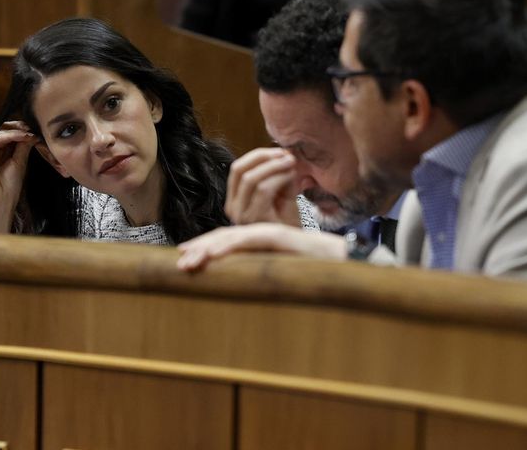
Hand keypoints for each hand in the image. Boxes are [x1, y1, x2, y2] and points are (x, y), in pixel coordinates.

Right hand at [0, 121, 39, 232]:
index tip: (37, 132)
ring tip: (29, 132)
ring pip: (3, 134)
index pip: (15, 138)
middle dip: (20, 128)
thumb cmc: (9, 188)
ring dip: (17, 131)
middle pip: (7, 133)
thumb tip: (32, 135)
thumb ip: (23, 148)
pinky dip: (11, 136)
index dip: (25, 132)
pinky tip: (22, 136)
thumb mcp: (20, 164)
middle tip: (32, 128)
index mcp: (6, 155)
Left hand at [177, 223, 345, 271]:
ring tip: (188, 261)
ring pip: (233, 237)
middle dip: (201, 248)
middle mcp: (265, 234)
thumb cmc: (319, 271)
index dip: (207, 248)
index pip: (230, 243)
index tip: (186, 257)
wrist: (347, 262)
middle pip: (226, 238)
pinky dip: (229, 246)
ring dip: (208, 249)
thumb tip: (248, 293)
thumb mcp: (285, 275)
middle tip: (179, 261)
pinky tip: (211, 255)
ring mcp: (272, 233)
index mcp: (264, 244)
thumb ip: (266, 277)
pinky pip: (249, 239)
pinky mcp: (279, 236)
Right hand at [225, 148, 300, 225]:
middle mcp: (233, 208)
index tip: (279, 151)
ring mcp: (241, 215)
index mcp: (234, 200)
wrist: (295, 246)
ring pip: (251, 179)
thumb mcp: (280, 193)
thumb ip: (277, 174)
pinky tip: (291, 176)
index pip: (237, 169)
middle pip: (239, 169)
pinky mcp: (254, 220)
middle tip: (285, 155)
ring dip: (274, 166)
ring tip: (291, 163)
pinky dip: (279, 178)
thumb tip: (283, 154)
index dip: (258, 155)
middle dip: (264, 157)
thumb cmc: (287, 221)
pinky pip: (263, 190)